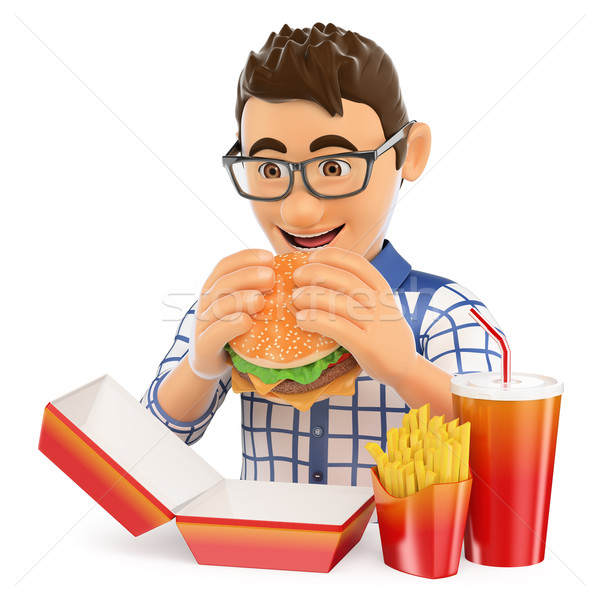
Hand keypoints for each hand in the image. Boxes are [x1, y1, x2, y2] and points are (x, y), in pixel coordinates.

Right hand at [188, 248, 274, 379]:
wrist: (209, 362)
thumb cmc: (234, 330)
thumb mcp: (242, 306)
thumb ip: (256, 290)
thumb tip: (287, 273)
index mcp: (213, 288)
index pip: (225, 265)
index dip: (246, 258)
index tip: (270, 257)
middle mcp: (205, 302)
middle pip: (223, 282)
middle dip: (248, 276)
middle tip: (272, 277)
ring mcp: (202, 324)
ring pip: (218, 306)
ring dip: (240, 299)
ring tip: (261, 300)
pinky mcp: (203, 346)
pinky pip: (214, 333)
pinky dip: (230, 325)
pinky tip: (247, 322)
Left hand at [291, 247, 416, 390]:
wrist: (405, 366)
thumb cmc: (383, 334)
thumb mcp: (378, 307)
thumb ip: (359, 293)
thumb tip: (320, 277)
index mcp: (382, 290)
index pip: (357, 263)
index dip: (332, 256)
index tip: (311, 257)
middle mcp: (380, 303)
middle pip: (345, 279)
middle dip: (316, 272)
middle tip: (296, 276)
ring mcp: (375, 324)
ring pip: (340, 302)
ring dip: (312, 296)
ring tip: (295, 298)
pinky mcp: (368, 345)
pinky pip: (339, 328)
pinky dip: (317, 321)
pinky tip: (302, 319)